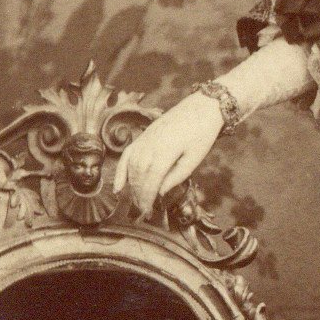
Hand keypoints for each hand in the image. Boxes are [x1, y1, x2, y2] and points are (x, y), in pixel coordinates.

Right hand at [113, 91, 223, 215]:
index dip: (148, 196)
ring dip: (132, 186)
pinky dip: (121, 171)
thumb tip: (161, 192)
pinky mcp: (143, 136)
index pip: (152, 179)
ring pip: (132, 166)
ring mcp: (145, 139)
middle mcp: (151, 144)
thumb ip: (177, 176)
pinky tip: (118, 187)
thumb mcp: (195, 158)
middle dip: (139, 195)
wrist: (200, 108)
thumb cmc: (202, 134)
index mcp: (166, 151)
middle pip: (139, 174)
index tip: (147, 211)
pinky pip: (127, 155)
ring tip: (135, 201)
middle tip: (142, 211)